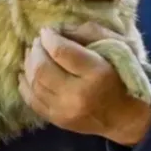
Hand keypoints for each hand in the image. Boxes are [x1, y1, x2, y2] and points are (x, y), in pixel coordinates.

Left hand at [20, 26, 150, 145]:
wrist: (126, 117)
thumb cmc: (124, 76)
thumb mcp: (117, 47)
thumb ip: (89, 33)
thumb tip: (59, 30)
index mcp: (97, 73)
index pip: (61, 51)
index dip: (49, 38)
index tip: (47, 31)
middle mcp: (78, 95)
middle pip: (43, 68)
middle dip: (36, 50)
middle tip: (38, 42)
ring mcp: (65, 111)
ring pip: (34, 84)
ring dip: (29, 64)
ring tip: (33, 54)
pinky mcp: (58, 121)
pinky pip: (32, 101)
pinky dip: (25, 84)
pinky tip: (27, 73)